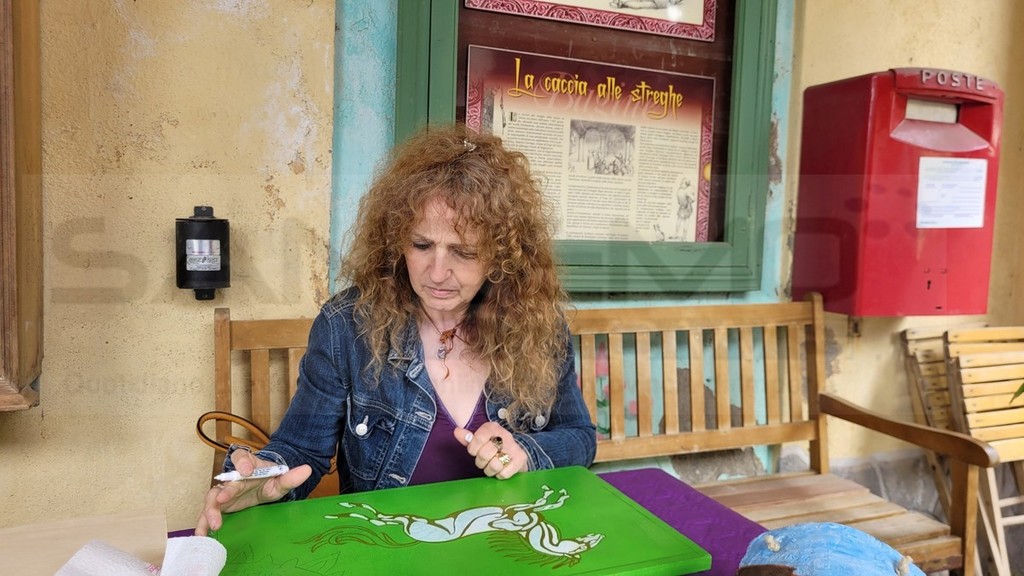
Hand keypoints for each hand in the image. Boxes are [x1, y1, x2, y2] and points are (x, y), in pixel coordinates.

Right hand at [194, 449, 311, 535]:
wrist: (263, 484)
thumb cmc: (270, 479)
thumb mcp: (281, 479)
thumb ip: (291, 476)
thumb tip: (307, 469)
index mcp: (247, 465)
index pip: (241, 457)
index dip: (242, 462)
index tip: (246, 470)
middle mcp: (232, 478)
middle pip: (225, 483)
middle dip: (225, 491)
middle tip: (223, 500)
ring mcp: (224, 492)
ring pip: (213, 499)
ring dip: (211, 511)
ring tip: (214, 524)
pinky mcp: (220, 507)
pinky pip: (208, 514)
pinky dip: (203, 523)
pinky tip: (202, 535)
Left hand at [454, 422, 526, 479]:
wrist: (515, 453)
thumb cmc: (493, 447)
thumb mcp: (480, 440)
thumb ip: (468, 438)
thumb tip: (456, 431)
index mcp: (493, 428)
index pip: (478, 438)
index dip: (473, 449)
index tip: (474, 452)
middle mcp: (505, 435)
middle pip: (485, 453)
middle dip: (480, 462)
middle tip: (483, 461)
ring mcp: (514, 447)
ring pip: (494, 465)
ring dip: (489, 470)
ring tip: (491, 466)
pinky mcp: (521, 459)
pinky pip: (504, 473)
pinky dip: (499, 475)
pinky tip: (501, 470)